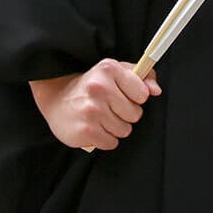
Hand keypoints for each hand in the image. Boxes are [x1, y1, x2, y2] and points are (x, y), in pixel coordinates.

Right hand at [29, 60, 161, 151]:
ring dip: (115, 127)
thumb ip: (141, 77)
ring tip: (101, 117)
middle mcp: (99, 88)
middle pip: (135, 114)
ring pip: (124, 130)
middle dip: (126, 114)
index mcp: (108, 69)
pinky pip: (111, 142)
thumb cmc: (91, 85)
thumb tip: (156, 90)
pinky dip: (105, 139)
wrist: (56, 98)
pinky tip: (94, 127)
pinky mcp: (85, 131)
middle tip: (110, 107)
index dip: (135, 97)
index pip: (142, 94)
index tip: (123, 95)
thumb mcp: (115, 72)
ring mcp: (91, 110)